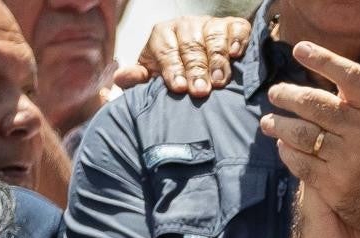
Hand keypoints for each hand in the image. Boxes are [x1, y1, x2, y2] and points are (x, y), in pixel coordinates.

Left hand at [114, 15, 250, 96]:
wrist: (197, 71)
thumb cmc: (172, 77)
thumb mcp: (152, 80)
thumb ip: (136, 81)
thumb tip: (122, 77)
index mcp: (162, 36)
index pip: (166, 50)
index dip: (172, 69)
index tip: (178, 87)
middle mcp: (185, 26)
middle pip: (191, 45)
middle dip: (195, 69)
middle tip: (200, 91)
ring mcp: (209, 24)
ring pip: (213, 36)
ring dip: (217, 59)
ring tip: (219, 81)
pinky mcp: (232, 26)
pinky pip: (236, 28)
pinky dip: (237, 39)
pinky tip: (235, 54)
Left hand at [260, 27, 359, 237]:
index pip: (350, 77)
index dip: (324, 60)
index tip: (299, 49)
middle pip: (316, 105)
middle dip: (288, 95)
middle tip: (275, 92)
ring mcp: (349, 160)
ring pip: (302, 134)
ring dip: (279, 125)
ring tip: (269, 121)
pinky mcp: (335, 185)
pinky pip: (301, 163)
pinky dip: (287, 152)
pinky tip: (282, 146)